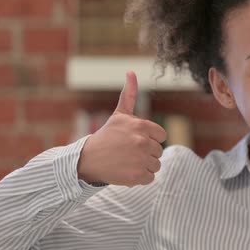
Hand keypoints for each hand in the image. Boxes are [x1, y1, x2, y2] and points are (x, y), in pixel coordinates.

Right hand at [77, 71, 166, 185]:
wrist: (88, 159)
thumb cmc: (106, 136)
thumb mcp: (119, 115)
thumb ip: (129, 95)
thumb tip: (131, 71)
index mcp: (141, 126)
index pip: (161, 136)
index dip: (150, 139)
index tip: (135, 140)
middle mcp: (142, 142)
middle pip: (158, 152)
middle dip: (146, 153)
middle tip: (128, 152)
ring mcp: (140, 159)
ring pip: (156, 165)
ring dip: (144, 166)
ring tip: (127, 161)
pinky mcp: (137, 176)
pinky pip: (150, 178)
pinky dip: (140, 178)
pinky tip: (126, 171)